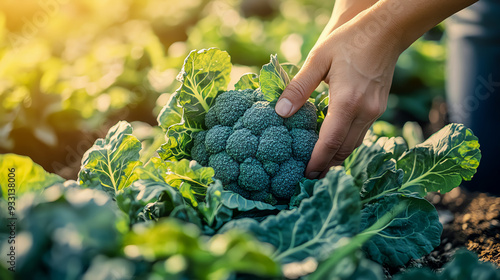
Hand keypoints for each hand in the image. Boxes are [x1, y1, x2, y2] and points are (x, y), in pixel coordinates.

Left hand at [275, 10, 400, 177]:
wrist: (386, 31)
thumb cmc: (349, 41)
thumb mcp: (318, 59)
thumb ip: (299, 87)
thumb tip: (281, 112)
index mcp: (347, 102)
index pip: (329, 143)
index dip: (316, 162)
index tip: (304, 175)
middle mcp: (364, 112)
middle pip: (343, 150)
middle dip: (326, 165)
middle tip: (307, 175)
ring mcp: (375, 112)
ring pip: (354, 145)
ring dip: (336, 156)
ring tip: (318, 164)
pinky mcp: (378, 109)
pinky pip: (360, 134)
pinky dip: (345, 143)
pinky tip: (332, 142)